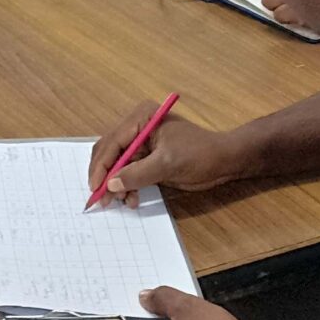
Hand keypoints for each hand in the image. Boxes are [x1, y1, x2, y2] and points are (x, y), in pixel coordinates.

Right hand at [86, 106, 236, 200]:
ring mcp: (141, 143)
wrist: (224, 161)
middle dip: (106, 177)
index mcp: (141, 118)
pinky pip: (128, 172)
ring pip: (116, 165)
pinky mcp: (146, 157)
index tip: (96, 188)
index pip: (112, 142)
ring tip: (125, 201)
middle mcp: (137, 127)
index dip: (102, 166)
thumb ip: (137, 174)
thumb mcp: (167, 164)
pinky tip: (133, 199)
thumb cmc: (200, 155)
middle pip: (109, 152)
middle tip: (103, 200)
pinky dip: (127, 186)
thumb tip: (111, 185)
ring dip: (117, 184)